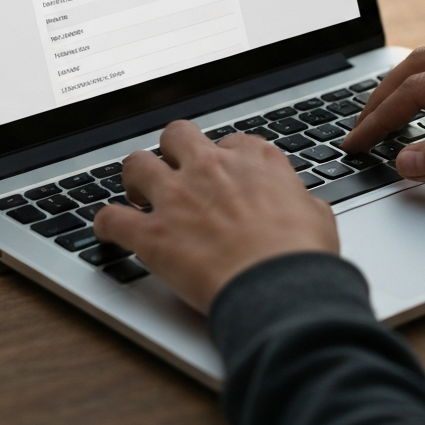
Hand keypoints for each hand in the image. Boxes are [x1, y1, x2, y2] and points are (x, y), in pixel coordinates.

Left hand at [93, 120, 338, 312]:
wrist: (280, 289)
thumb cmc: (302, 256)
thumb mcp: (318, 215)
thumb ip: (299, 200)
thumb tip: (301, 206)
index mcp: (254, 159)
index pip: (230, 142)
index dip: (223, 160)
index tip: (223, 176)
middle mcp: (211, 167)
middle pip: (177, 135)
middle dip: (173, 151)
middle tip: (175, 172)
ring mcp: (177, 197)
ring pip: (136, 163)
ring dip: (135, 178)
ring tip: (137, 194)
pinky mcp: (153, 234)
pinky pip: (111, 219)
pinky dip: (106, 225)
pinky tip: (108, 230)